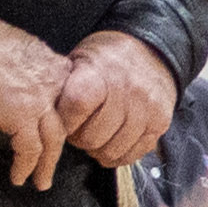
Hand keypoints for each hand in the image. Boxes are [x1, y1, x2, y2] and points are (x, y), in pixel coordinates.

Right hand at [0, 18, 72, 189]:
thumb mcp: (18, 47)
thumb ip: (32, 68)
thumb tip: (26, 85)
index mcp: (52, 63)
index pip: (69, 97)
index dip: (63, 118)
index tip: (56, 132)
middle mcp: (53, 81)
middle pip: (65, 121)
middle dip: (59, 145)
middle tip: (53, 162)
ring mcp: (40, 100)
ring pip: (53, 140)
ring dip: (47, 164)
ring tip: (41, 181)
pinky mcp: (21, 116)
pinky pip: (30, 150)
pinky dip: (25, 167)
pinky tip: (19, 176)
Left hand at [58, 30, 178, 173]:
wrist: (151, 51)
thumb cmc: (107, 59)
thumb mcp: (81, 60)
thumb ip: (64, 87)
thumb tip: (47, 118)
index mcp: (101, 72)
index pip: (76, 106)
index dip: (65, 121)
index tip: (64, 120)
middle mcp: (127, 91)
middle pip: (93, 137)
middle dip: (80, 139)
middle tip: (79, 131)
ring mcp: (146, 109)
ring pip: (112, 150)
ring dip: (98, 150)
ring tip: (96, 136)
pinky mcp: (160, 123)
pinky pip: (133, 154)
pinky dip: (119, 155)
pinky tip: (112, 144)